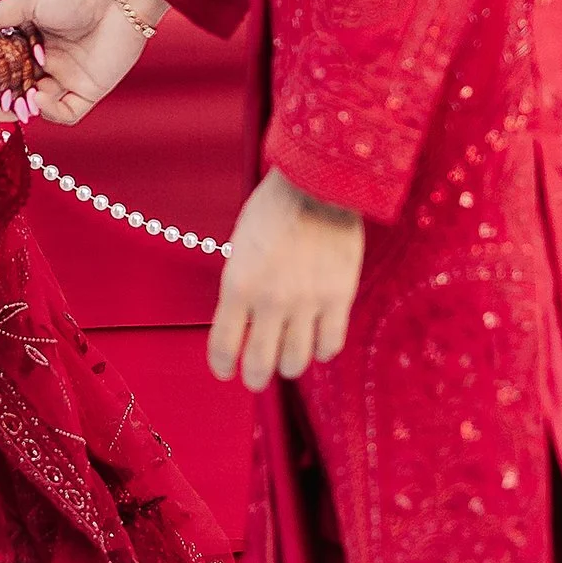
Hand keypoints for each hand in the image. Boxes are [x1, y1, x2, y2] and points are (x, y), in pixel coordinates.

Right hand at [0, 0, 163, 126]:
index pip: (5, 60)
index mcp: (34, 38)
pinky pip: (66, 112)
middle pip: (18, 85)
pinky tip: (37, 97)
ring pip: (37, 104)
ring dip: (16, 108)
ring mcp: (69, 77)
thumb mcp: (28, 2)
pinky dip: (49, 111)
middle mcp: (50, 60)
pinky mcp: (89, 91)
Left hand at [207, 169, 364, 388]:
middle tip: (256, 378)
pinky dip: (323, 350)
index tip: (225, 370)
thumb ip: (240, 284)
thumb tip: (243, 317)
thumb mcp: (241, 245)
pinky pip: (331, 343)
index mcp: (238, 285)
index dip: (222, 365)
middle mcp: (270, 300)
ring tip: (288, 361)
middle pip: (260, 363)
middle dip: (255, 377)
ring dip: (289, 365)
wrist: (319, 183)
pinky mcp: (339, 297)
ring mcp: (307, 302)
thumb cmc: (275, 207)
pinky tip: (318, 344)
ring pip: (296, 360)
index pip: (224, 345)